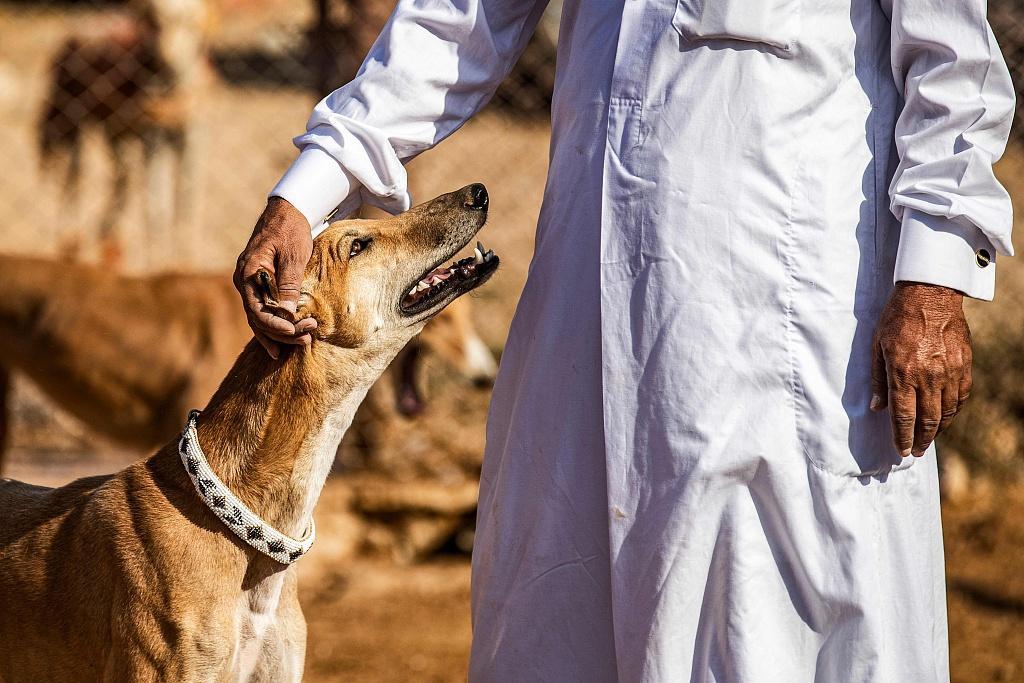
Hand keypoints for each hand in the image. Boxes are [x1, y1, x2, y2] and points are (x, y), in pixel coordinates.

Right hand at [234, 197, 317, 357]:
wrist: (287, 212)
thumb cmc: (291, 230)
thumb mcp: (294, 255)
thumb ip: (289, 284)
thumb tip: (287, 313)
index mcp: (248, 273)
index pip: (256, 309)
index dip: (275, 325)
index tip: (295, 331)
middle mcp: (243, 281)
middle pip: (258, 318)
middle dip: (282, 332)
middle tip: (307, 339)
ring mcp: (249, 284)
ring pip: (259, 318)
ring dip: (279, 333)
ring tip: (301, 343)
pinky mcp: (259, 285)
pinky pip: (262, 311)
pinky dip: (273, 326)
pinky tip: (281, 343)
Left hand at [870, 282, 971, 456]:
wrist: (930, 294)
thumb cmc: (897, 318)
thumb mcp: (877, 346)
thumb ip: (878, 379)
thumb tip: (877, 407)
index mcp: (902, 373)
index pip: (903, 416)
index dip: (902, 437)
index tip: (902, 451)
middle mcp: (927, 377)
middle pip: (927, 420)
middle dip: (921, 440)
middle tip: (916, 452)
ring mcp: (949, 372)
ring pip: (946, 411)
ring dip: (938, 430)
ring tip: (929, 440)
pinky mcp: (964, 365)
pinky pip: (961, 396)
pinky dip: (953, 411)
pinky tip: (946, 418)